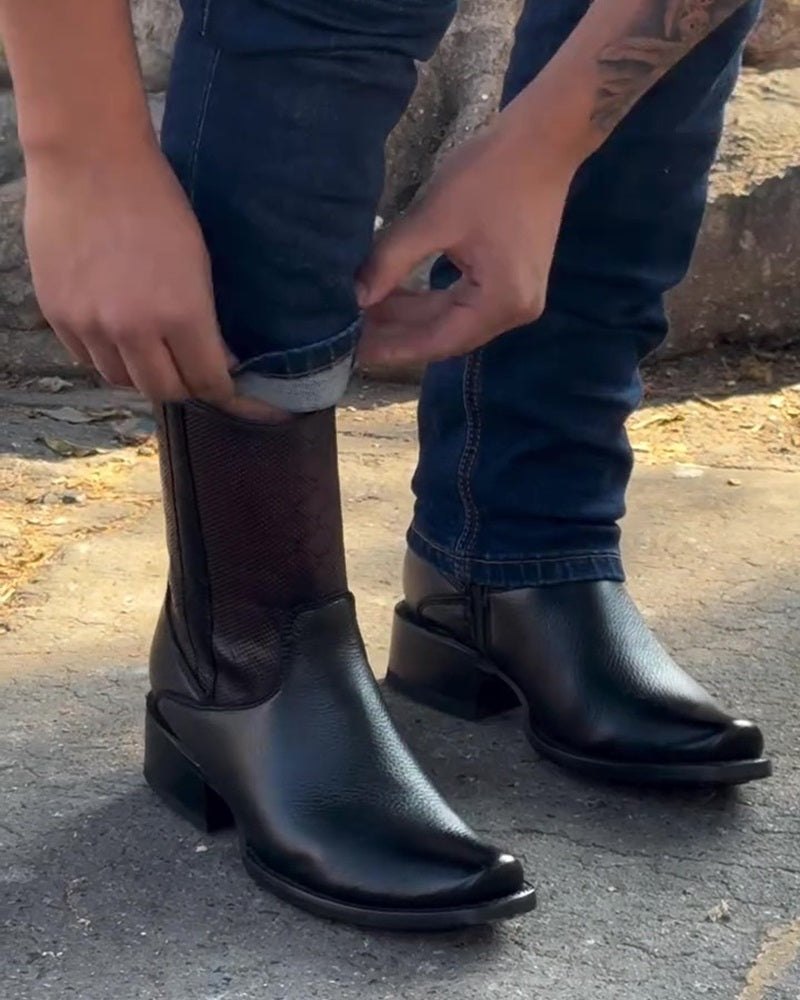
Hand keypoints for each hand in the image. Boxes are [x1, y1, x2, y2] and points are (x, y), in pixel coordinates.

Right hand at [24, 144, 233, 403]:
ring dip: (143, 374)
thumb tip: (219, 362)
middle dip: (185, 387)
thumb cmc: (156, 202)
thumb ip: (206, 320)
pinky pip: (87, 359)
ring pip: (122, 381)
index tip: (232, 393)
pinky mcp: (58, 315)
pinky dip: (108, 356)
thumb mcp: (199, 263)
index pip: (208, 382)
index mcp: (181, 314)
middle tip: (192, 371)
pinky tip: (119, 335)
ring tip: (154, 351)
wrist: (88, 159)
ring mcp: (91, 325)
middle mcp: (134, 330)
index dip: (224, 393)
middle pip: (164, 392)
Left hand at [357, 119, 576, 365]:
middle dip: (398, 332)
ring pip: (453, 319)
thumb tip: (358, 298)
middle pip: (446, 334)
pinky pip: (464, 302)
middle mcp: (515, 310)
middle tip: (352, 333)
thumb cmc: (490, 173)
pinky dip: (431, 300)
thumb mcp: (433, 218)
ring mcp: (518, 298)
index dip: (395, 347)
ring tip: (367, 312)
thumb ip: (391, 261)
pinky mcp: (512, 281)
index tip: (355, 352)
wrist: (544, 139)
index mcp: (502, 302)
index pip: (439, 340)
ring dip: (411, 316)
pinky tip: (396, 295)